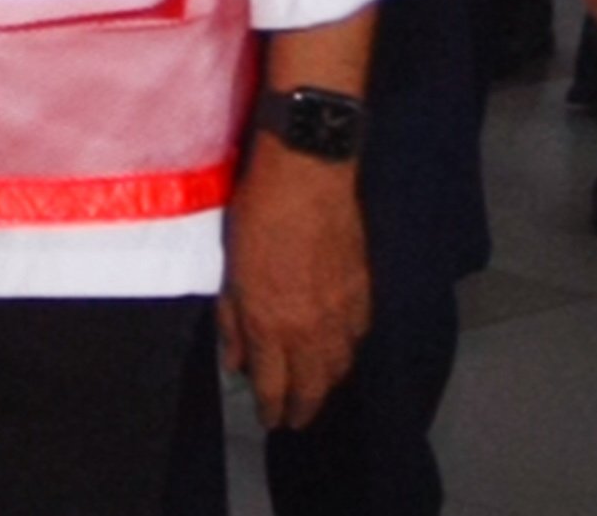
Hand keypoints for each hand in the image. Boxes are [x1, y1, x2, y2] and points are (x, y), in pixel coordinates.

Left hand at [221, 143, 370, 428]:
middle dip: (303, 410)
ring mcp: (342, 313)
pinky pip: (358, 338)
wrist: (309, 173)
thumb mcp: (231, 267)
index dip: (271, 409)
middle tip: (295, 421)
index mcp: (270, 323)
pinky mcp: (365, 293)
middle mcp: (310, 328)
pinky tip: (340, 353)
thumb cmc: (258, 213)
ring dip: (326, 386)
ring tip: (316, 393)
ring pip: (339, 367)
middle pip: (312, 387)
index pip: (273, 386)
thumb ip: (233, 320)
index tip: (269, 420)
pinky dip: (347, 353)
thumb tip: (235, 363)